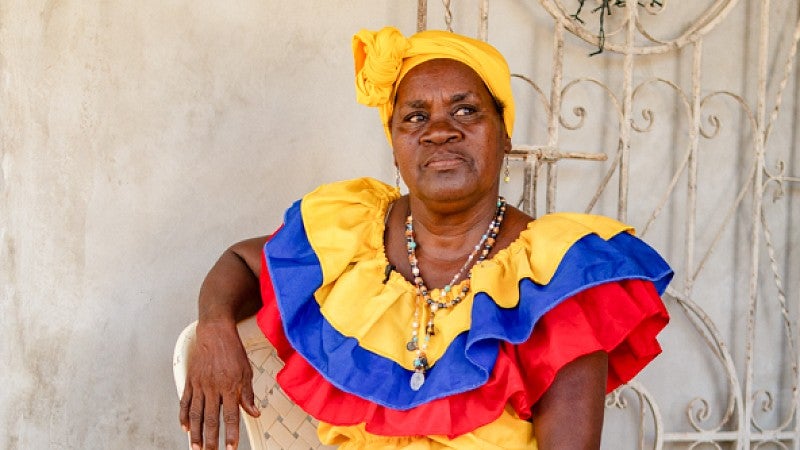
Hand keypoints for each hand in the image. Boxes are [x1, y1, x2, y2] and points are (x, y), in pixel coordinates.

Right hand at [179, 320, 259, 449]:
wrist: (215, 332)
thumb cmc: (232, 350)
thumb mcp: (246, 371)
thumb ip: (248, 394)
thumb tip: (254, 412)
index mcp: (230, 386)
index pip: (231, 416)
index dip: (231, 434)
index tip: (231, 447)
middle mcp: (213, 387)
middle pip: (211, 419)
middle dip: (211, 439)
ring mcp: (200, 385)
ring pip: (196, 414)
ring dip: (196, 433)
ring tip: (196, 447)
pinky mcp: (190, 381)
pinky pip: (185, 402)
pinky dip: (183, 416)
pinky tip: (185, 428)